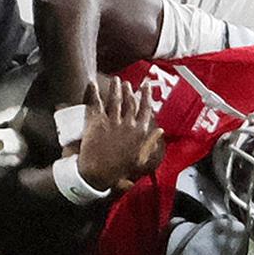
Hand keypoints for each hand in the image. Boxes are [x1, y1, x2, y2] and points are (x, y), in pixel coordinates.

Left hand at [76, 77, 164, 191]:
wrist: (98, 174)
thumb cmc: (120, 171)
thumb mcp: (141, 159)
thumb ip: (151, 143)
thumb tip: (160, 131)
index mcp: (140, 133)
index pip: (145, 109)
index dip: (146, 96)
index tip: (146, 86)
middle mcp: (128, 124)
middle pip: (130, 102)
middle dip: (129, 90)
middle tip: (128, 83)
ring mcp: (112, 122)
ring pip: (115, 100)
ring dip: (115, 88)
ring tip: (116, 80)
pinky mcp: (97, 122)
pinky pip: (96, 103)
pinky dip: (94, 92)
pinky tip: (92, 84)